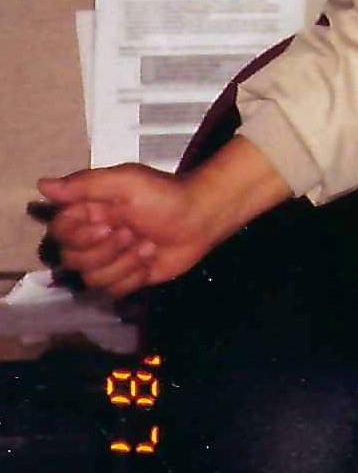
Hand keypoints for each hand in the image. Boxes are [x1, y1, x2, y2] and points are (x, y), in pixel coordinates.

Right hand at [37, 137, 293, 297]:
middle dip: (105, 249)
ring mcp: (109, 259)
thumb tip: (42, 185)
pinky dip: (133, 276)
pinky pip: (112, 291)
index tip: (107, 221)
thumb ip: (84, 184)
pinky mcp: (125, 278)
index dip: (79, 233)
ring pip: (91, 279)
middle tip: (132, 231)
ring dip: (123, 262)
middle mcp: (93, 237)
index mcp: (88, 211)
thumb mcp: (125, 181)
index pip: (59, 232)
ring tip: (146, 244)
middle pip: (72, 260)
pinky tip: (150, 259)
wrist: (200, 218)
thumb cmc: (163, 195)